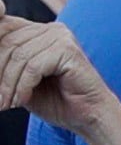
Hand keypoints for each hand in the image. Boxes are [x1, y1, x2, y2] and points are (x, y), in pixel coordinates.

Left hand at [0, 10, 120, 134]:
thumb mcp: (19, 79)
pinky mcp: (68, 51)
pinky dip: (22, 86)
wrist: (88, 117)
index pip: (3, 27)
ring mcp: (62, 37)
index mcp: (39, 31)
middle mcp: (51, 28)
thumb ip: (4, 64)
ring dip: (8, 84)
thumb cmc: (56, 100)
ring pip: (19, 56)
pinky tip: (22, 100)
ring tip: (6, 103)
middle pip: (7, 43)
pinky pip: (33, 66)